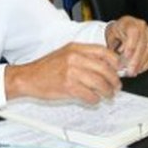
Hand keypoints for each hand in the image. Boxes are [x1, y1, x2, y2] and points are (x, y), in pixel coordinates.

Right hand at [5, 43, 121, 102]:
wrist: (28, 77)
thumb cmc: (47, 67)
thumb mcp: (66, 54)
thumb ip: (84, 56)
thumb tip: (106, 65)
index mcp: (76, 48)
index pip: (104, 52)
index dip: (115, 62)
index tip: (120, 69)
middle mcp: (75, 58)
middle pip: (105, 69)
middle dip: (114, 80)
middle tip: (117, 87)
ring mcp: (71, 72)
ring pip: (99, 83)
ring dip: (107, 91)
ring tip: (109, 95)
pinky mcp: (68, 87)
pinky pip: (89, 94)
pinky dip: (95, 99)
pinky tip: (95, 100)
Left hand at [105, 16, 147, 76]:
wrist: (122, 29)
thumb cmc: (115, 33)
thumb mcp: (110, 38)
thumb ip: (113, 48)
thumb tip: (115, 63)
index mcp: (129, 22)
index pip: (133, 33)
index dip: (130, 47)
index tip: (125, 59)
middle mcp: (141, 26)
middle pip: (142, 43)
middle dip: (136, 60)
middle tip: (129, 71)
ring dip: (141, 63)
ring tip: (134, 72)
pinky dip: (147, 63)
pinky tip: (140, 70)